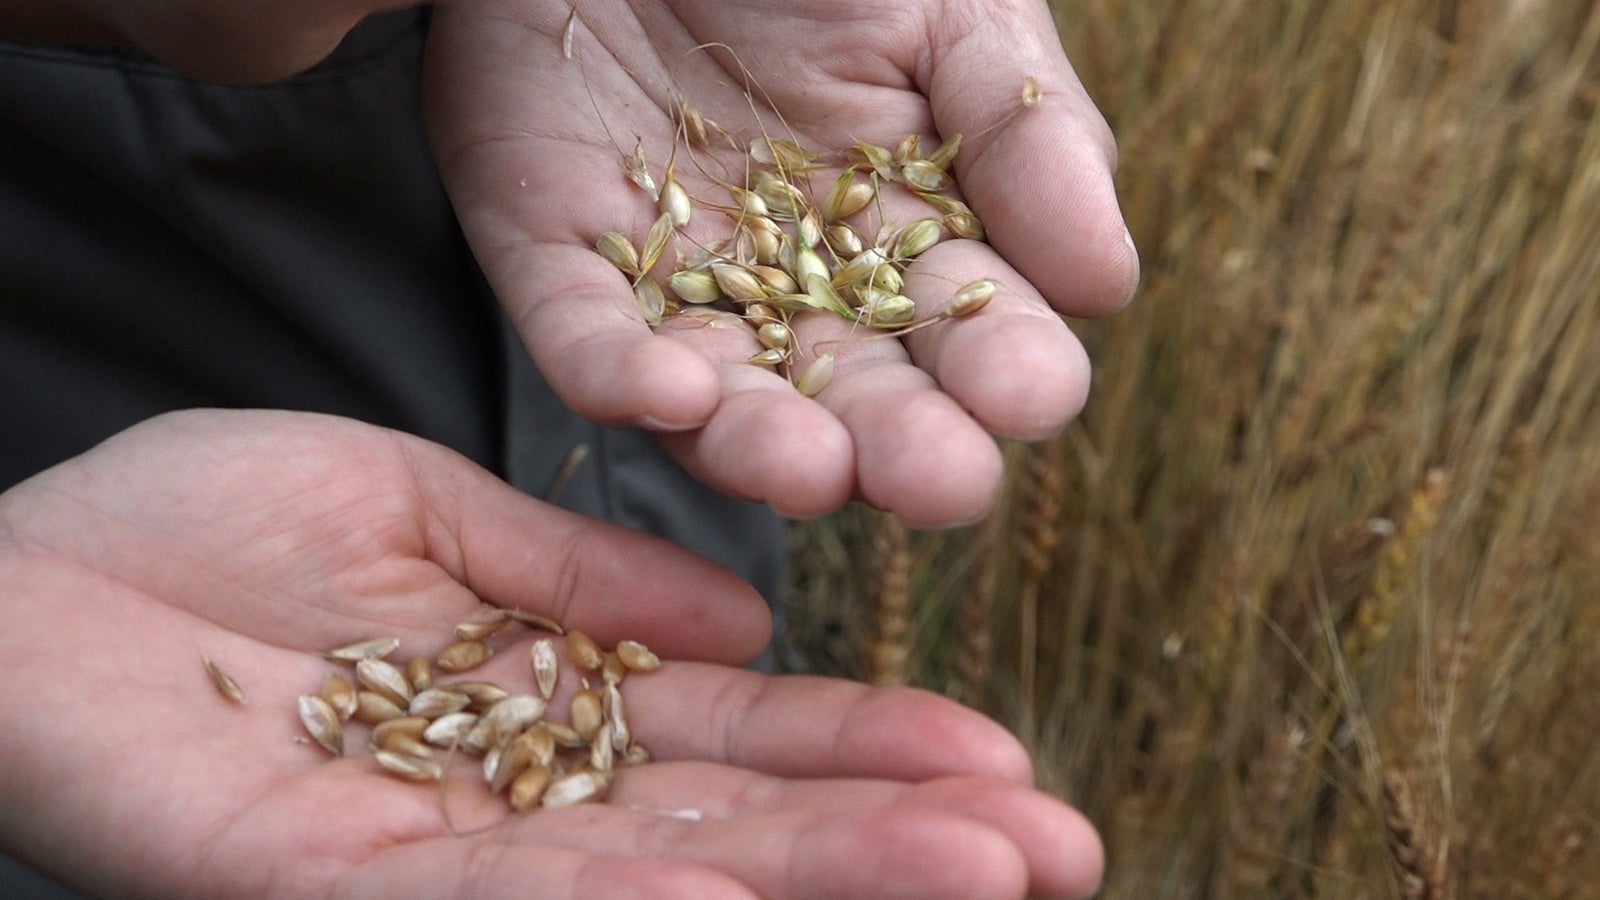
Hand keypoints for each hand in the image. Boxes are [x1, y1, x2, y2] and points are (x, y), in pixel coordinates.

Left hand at [0, 410, 1101, 898]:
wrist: (20, 571)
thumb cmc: (207, 530)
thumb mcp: (431, 511)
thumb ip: (582, 579)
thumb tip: (747, 622)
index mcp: (546, 715)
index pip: (740, 749)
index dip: (869, 755)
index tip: (997, 757)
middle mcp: (518, 810)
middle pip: (732, 836)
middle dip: (895, 841)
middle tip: (1060, 847)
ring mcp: (436, 864)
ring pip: (658, 881)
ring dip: (819, 880)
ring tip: (979, 869)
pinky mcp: (335, 891)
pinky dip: (635, 895)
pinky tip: (742, 883)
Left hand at [424, 0, 1137, 527]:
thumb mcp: (952, 14)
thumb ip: (1028, 133)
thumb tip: (1108, 283)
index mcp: (909, 231)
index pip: (969, 329)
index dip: (1004, 370)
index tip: (1031, 394)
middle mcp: (794, 283)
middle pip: (851, 393)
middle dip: (898, 446)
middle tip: (938, 482)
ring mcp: (673, 280)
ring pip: (720, 396)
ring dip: (761, 444)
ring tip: (807, 468)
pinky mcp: (555, 258)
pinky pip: (580, 336)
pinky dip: (617, 371)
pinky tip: (669, 391)